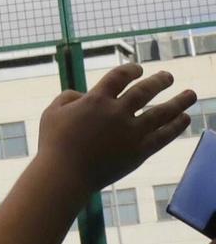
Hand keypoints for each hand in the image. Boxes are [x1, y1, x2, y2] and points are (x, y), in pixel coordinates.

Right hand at [37, 63, 194, 190]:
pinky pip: (163, 136)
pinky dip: (176, 126)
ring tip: (191, 94)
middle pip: (145, 91)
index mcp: (96, 100)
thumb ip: (68, 97)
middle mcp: (118, 112)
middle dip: (159, 81)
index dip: (131, 70)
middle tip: (168, 76)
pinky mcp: (139, 151)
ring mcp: (131, 132)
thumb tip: (82, 94)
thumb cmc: (54, 143)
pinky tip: (185, 119)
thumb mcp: (52, 112)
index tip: (137, 69)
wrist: (65, 174)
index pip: (119, 76)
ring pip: (162, 113)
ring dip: (179, 102)